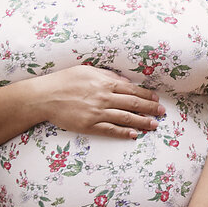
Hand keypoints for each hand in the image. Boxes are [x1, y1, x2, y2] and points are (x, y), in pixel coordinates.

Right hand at [43, 65, 164, 138]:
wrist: (44, 96)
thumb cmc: (64, 81)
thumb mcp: (87, 71)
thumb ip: (107, 75)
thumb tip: (124, 80)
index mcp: (104, 82)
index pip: (131, 89)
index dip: (146, 94)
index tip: (156, 98)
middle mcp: (104, 97)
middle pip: (133, 103)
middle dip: (150, 108)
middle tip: (162, 112)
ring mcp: (97, 112)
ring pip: (125, 118)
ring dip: (142, 122)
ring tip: (154, 125)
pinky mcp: (89, 125)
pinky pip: (110, 130)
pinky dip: (123, 133)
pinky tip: (134, 135)